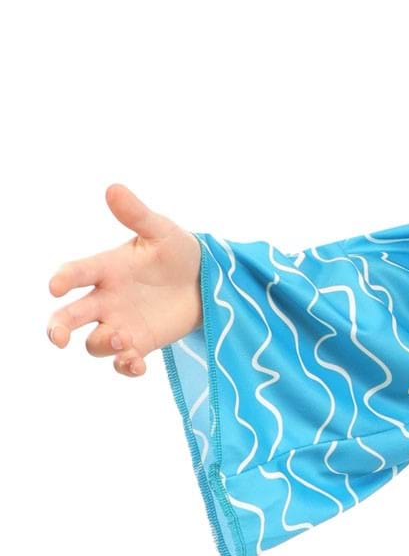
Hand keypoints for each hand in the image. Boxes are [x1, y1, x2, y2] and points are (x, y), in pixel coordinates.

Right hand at [46, 187, 202, 376]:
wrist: (207, 281)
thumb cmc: (178, 251)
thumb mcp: (162, 231)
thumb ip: (137, 215)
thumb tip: (113, 188)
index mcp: (107, 268)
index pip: (77, 273)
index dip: (63, 279)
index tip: (55, 286)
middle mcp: (106, 298)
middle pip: (70, 316)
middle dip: (58, 328)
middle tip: (57, 338)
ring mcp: (121, 323)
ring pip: (95, 343)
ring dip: (103, 343)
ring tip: (123, 338)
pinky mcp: (141, 343)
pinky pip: (123, 362)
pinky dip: (126, 366)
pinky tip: (137, 363)